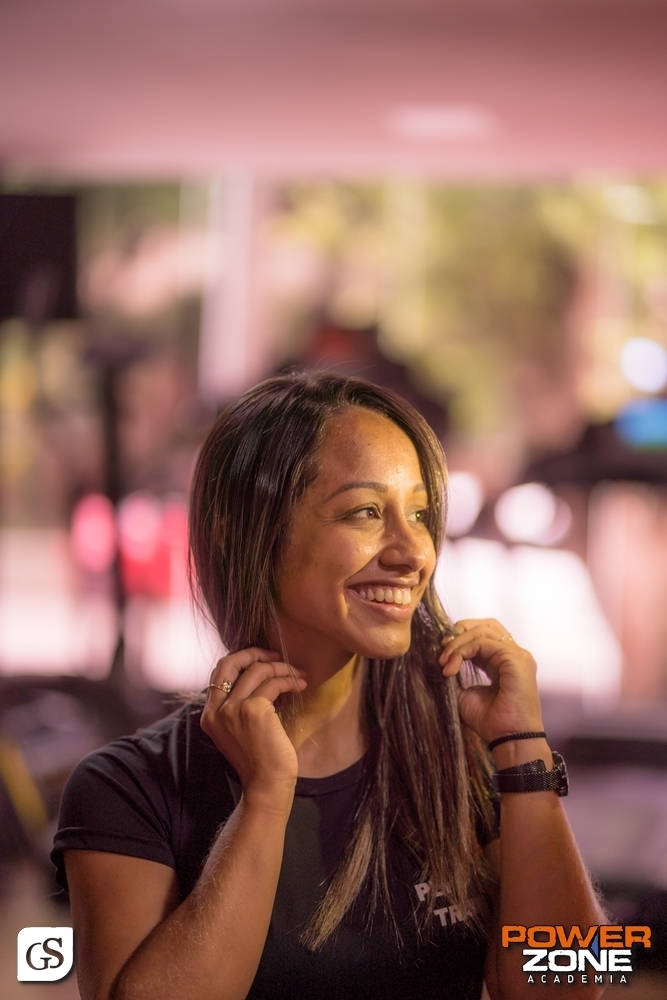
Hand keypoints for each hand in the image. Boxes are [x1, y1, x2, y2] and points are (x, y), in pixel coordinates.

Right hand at [200, 647, 306, 799]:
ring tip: (297, 674)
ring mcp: (233, 709)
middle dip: (254, 652)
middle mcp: (217, 710)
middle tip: (277, 655)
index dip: (241, 660)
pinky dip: (289, 680)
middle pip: (229, 663)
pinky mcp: (253, 709)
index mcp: (209, 716)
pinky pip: (273, 683)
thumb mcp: (238, 732)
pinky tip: (300, 685)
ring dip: (281, 668)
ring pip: (256, 670)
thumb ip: (237, 708)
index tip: (262, 660)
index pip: (219, 673)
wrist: (266, 785)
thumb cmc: (259, 761)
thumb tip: (257, 677)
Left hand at [439, 619, 543, 745]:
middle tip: (442, 648)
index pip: (484, 635)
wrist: (508, 739)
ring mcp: (517, 655)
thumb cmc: (490, 722)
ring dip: (457, 644)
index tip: (441, 654)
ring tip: (443, 662)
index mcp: (504, 662)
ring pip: (482, 631)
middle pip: (486, 625)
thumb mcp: (464, 693)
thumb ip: (455, 674)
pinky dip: (463, 651)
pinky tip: (451, 667)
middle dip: (460, 631)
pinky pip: (483, 642)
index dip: (460, 638)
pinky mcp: (515, 658)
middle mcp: (514, 655)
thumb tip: (438, 660)